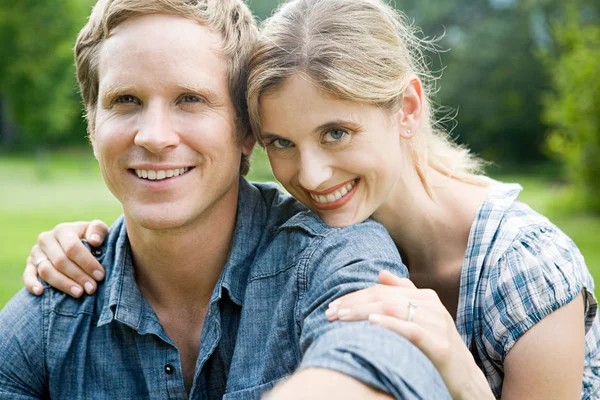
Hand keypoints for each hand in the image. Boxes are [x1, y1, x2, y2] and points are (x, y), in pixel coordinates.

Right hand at [23, 220, 108, 297]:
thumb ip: (98, 230)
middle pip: (60, 261)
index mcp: (62, 230)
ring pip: (46, 270)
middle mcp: (46, 240)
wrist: (76, 242)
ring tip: (79, 293)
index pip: (72, 247)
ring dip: (63, 284)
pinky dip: (32, 284)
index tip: (100, 275)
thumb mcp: (97, 230)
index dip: (87, 262)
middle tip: (92, 288)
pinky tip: (40, 292)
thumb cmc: (90, 237)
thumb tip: (94, 241)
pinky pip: (27, 275)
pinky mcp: (29, 265)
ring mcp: (36, 253)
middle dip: (78, 276)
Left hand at [326, 270, 492, 399]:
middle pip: (384, 297)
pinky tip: (372, 323)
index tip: (332, 306)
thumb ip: (404, 294)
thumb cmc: (437, 346)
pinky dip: (391, 324)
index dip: (355, 296)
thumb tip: (381, 274)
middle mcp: (431, 306)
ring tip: (342, 318)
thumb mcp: (422, 317)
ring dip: (363, 312)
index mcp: (425, 297)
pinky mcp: (440, 346)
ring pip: (394, 309)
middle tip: (330, 313)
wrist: (466, 378)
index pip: (382, 290)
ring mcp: (437, 324)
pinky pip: (412, 330)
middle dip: (353, 304)